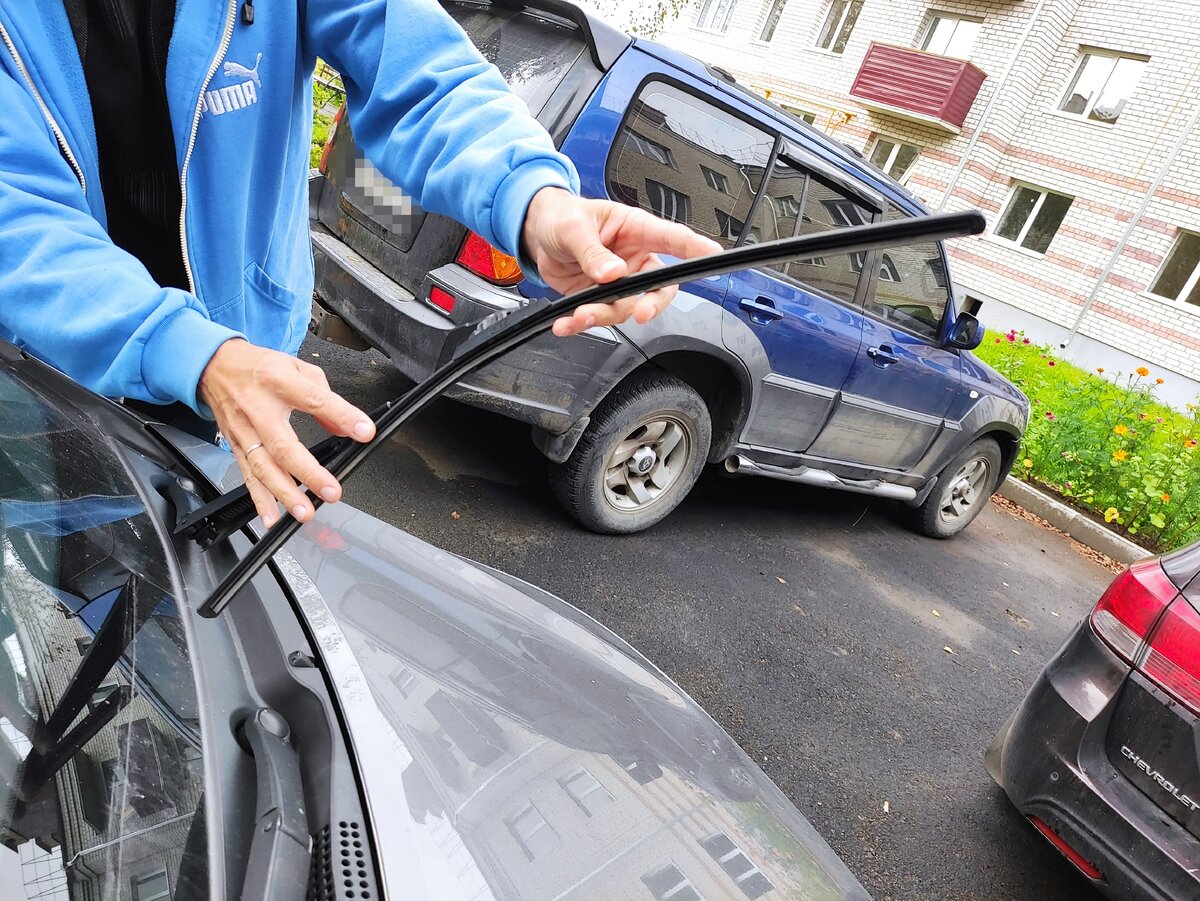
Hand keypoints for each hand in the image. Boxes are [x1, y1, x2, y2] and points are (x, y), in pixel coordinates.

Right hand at [198, 339, 375, 527]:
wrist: (214, 366)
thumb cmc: (260, 367)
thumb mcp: (298, 368)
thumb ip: (325, 395)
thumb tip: (345, 425)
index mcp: (278, 381)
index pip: (314, 399)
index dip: (341, 415)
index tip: (364, 431)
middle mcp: (258, 408)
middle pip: (283, 444)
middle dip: (308, 472)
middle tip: (331, 491)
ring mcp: (244, 430)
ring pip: (263, 466)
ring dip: (284, 493)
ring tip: (305, 511)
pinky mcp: (235, 445)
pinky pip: (247, 476)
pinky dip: (259, 500)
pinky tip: (272, 517)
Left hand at [520, 187, 721, 336]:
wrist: (537, 233)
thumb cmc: (562, 217)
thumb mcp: (573, 227)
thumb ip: (592, 251)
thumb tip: (611, 272)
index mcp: (635, 229)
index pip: (673, 239)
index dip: (696, 248)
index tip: (714, 256)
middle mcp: (633, 258)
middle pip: (659, 287)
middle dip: (652, 304)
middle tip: (641, 312)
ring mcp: (618, 281)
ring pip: (624, 308)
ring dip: (603, 316)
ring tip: (580, 315)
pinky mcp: (599, 297)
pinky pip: (598, 316)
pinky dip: (581, 324)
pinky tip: (567, 324)